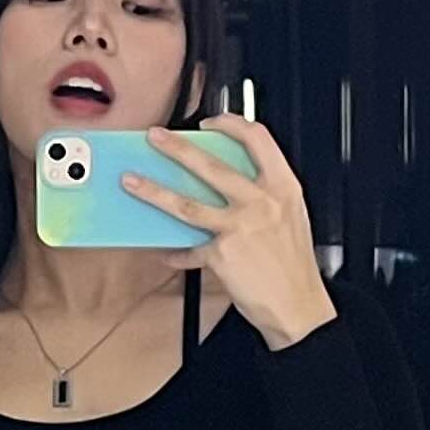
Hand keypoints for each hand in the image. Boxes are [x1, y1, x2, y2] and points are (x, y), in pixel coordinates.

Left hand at [123, 114, 342, 350]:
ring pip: (186, 203)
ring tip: (132, 181)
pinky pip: (189, 249)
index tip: (209, 123)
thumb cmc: (293, 265)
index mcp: (283, 188)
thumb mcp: (290, 217)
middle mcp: (261, 203)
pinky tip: (166, 251)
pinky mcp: (221, 254)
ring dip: (153, 190)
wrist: (297, 306)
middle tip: (155, 137)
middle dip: (177, 147)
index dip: (231, 124)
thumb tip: (225, 181)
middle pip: (211, 166)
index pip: (258, 139)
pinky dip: (176, 251)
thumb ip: (263, 194)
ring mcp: (239, 227)